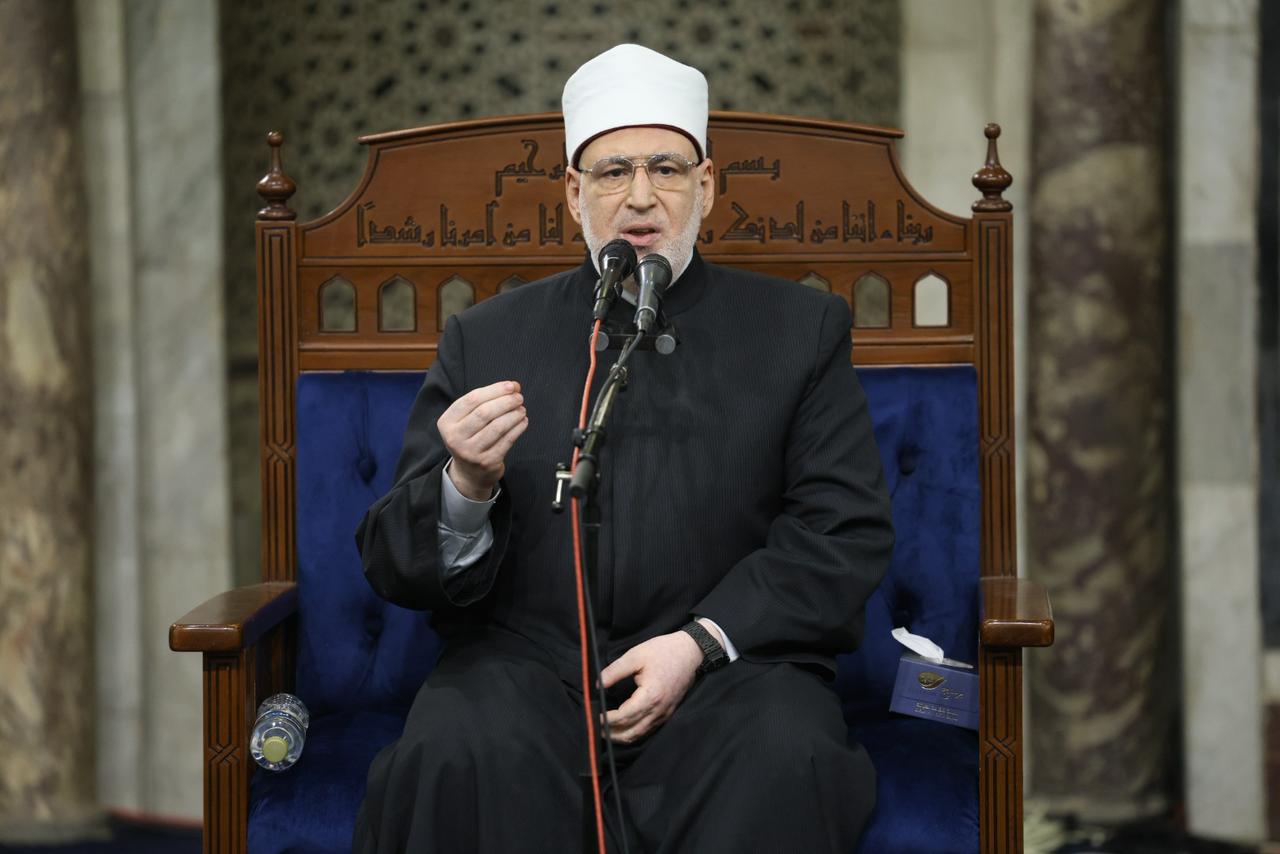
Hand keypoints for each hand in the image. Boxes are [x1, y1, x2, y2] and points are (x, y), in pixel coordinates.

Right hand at [437, 381, 527, 499]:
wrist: (469, 473)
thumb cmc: (471, 437)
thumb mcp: (465, 420)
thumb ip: (483, 402)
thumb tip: (512, 387)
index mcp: (447, 422)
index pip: (472, 399)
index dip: (494, 390)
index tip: (511, 385)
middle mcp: (455, 437)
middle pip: (484, 412)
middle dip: (506, 401)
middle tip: (519, 397)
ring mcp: (470, 452)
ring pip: (497, 427)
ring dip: (513, 415)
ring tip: (521, 409)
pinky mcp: (487, 462)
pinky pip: (507, 441)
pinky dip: (518, 428)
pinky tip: (523, 421)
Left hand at [600, 629, 704, 743]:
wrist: (691, 652)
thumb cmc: (663, 651)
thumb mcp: (635, 656)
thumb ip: (614, 671)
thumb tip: (598, 685)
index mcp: (650, 696)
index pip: (624, 716)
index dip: (607, 719)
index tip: (595, 715)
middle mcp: (659, 710)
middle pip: (631, 732)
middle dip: (612, 733)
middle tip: (597, 728)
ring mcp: (665, 714)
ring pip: (640, 734)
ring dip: (622, 736)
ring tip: (607, 731)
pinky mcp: (668, 713)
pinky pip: (649, 729)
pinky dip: (634, 732)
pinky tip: (624, 727)